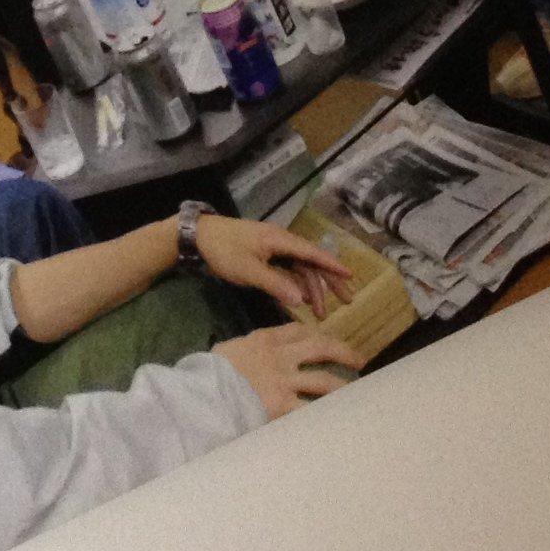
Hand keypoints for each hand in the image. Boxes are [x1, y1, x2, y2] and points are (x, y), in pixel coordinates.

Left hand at [191, 213, 353, 315]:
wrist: (198, 237)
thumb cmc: (223, 250)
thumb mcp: (248, 270)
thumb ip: (275, 284)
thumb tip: (302, 300)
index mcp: (280, 240)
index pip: (313, 253)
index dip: (333, 265)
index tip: (351, 277)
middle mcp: (281, 242)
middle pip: (311, 263)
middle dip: (329, 282)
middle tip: (347, 301)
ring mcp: (272, 249)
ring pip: (299, 270)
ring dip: (310, 289)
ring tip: (320, 313)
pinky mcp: (264, 256)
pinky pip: (286, 272)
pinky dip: (295, 286)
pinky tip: (301, 302)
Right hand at [213, 323, 363, 418]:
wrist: (206, 393)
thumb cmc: (211, 371)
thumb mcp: (229, 349)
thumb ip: (248, 350)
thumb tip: (250, 357)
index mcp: (265, 339)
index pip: (297, 330)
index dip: (316, 334)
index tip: (327, 341)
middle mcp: (281, 356)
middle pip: (320, 347)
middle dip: (342, 352)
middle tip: (359, 360)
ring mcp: (285, 382)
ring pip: (324, 381)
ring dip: (342, 386)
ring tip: (356, 393)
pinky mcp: (284, 406)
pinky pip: (311, 410)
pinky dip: (325, 415)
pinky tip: (338, 419)